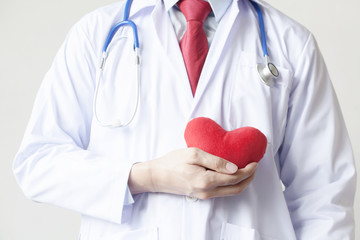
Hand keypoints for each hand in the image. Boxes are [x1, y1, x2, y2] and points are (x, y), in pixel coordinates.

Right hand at [128, 148, 257, 198]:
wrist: (156, 176)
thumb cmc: (172, 162)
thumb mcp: (193, 154)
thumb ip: (215, 161)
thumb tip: (234, 168)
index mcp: (206, 181)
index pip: (235, 178)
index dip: (248, 170)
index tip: (255, 161)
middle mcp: (207, 192)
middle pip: (236, 189)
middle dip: (249, 178)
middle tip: (254, 166)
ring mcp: (204, 196)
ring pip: (230, 192)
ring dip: (242, 182)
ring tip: (247, 169)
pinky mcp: (201, 195)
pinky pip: (222, 192)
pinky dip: (232, 184)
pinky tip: (232, 175)